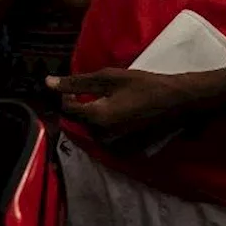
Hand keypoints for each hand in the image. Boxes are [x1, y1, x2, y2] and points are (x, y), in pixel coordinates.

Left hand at [47, 68, 199, 140]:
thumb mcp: (109, 78)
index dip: (67, 94)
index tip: (77, 84)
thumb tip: (47, 82)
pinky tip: (121, 110)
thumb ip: (77, 82)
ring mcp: (115, 144)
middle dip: (83, 105)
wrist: (178, 101)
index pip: (68, 109)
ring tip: (109, 98)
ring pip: (94, 127)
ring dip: (96, 114)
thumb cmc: (144, 85)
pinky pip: (108, 134)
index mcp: (96, 118)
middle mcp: (102, 136)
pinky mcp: (126, 147)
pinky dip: (109, 123)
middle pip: (81, 120)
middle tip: (97, 89)